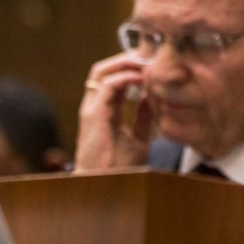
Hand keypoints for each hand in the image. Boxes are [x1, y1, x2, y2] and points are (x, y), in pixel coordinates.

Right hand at [73, 53, 153, 170]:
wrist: (105, 188)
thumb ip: (142, 118)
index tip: (151, 62)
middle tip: (149, 56)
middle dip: (126, 58)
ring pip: (101, 72)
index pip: (111, 76)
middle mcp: (93, 105)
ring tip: (146, 63)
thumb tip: (150, 98)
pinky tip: (141, 79)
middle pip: (103, 68)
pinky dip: (124, 78)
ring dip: (125, 63)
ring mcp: (91, 109)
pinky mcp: (94, 116)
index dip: (129, 66)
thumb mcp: (138, 139)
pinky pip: (106, 87)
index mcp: (102, 109)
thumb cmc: (119, 169)